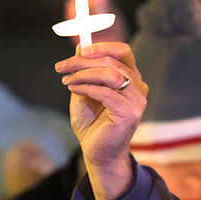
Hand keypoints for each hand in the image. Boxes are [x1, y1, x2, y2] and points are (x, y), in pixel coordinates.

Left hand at [55, 41, 146, 199]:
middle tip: (62, 67)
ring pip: (109, 74)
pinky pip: (105, 92)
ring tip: (66, 80)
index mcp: (131, 79)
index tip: (79, 51)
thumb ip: (85, 71)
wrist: (97, 152)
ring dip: (83, 74)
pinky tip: (73, 89)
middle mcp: (138, 87)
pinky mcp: (129, 113)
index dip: (101, 47)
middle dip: (83, 61)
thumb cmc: (92, 124)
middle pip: (112, 61)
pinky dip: (86, 87)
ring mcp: (136, 100)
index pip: (122, 52)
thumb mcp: (84, 91)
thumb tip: (80, 48)